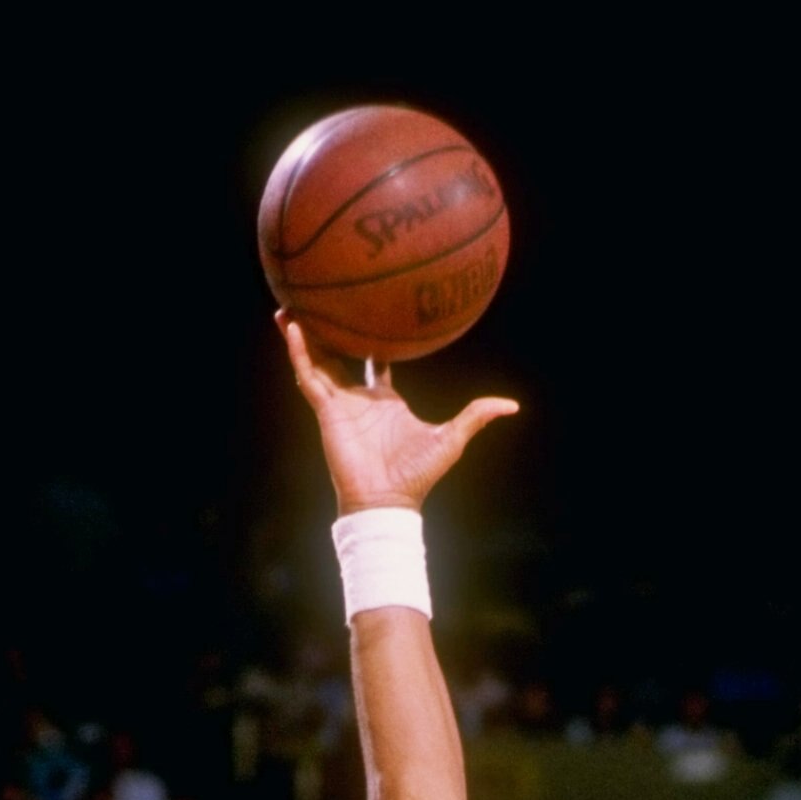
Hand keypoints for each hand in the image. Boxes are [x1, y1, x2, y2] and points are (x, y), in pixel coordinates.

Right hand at [280, 313, 518, 512]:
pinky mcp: (325, 410)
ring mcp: (340, 403)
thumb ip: (476, 417)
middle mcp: (360, 398)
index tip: (369, 312)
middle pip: (339, 356)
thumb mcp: (453, 438)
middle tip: (319, 299)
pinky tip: (291, 327)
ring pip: (316, 360)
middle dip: (328, 331)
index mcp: (386, 401)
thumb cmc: (418, 475)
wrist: (388, 500)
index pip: (375, 363)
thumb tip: (512, 405)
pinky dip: (299, 352)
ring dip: (302, 334)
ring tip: (288, 304)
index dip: (372, 341)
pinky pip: (309, 375)